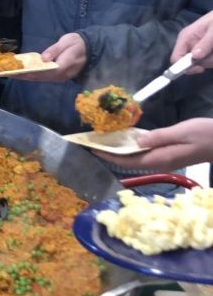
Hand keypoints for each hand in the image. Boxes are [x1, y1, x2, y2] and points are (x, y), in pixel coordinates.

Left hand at [16, 32, 87, 81]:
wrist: (90, 49)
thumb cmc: (77, 43)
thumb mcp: (68, 42)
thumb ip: (55, 50)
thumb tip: (43, 58)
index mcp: (62, 67)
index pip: (43, 72)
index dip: (29, 73)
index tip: (16, 72)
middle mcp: (59, 75)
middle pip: (38, 78)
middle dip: (22, 76)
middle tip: (7, 73)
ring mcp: (58, 77)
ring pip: (39, 79)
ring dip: (25, 77)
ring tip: (11, 73)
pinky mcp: (56, 76)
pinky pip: (42, 77)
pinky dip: (31, 75)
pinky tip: (22, 72)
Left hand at [96, 118, 212, 171]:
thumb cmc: (205, 134)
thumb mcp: (181, 132)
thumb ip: (159, 137)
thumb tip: (136, 142)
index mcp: (160, 159)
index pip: (128, 161)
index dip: (109, 156)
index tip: (93, 149)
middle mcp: (159, 163)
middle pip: (129, 162)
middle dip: (111, 154)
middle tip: (95, 143)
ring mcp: (164, 161)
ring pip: (137, 159)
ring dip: (121, 151)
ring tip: (106, 142)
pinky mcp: (168, 157)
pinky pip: (145, 155)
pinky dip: (133, 149)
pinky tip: (127, 141)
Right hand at [171, 11, 212, 69]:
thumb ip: (205, 43)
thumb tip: (195, 57)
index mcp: (185, 38)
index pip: (175, 58)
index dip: (184, 67)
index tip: (201, 68)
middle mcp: (187, 45)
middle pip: (190, 64)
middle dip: (205, 61)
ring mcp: (196, 49)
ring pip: (202, 63)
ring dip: (211, 59)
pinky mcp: (203, 51)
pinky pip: (207, 60)